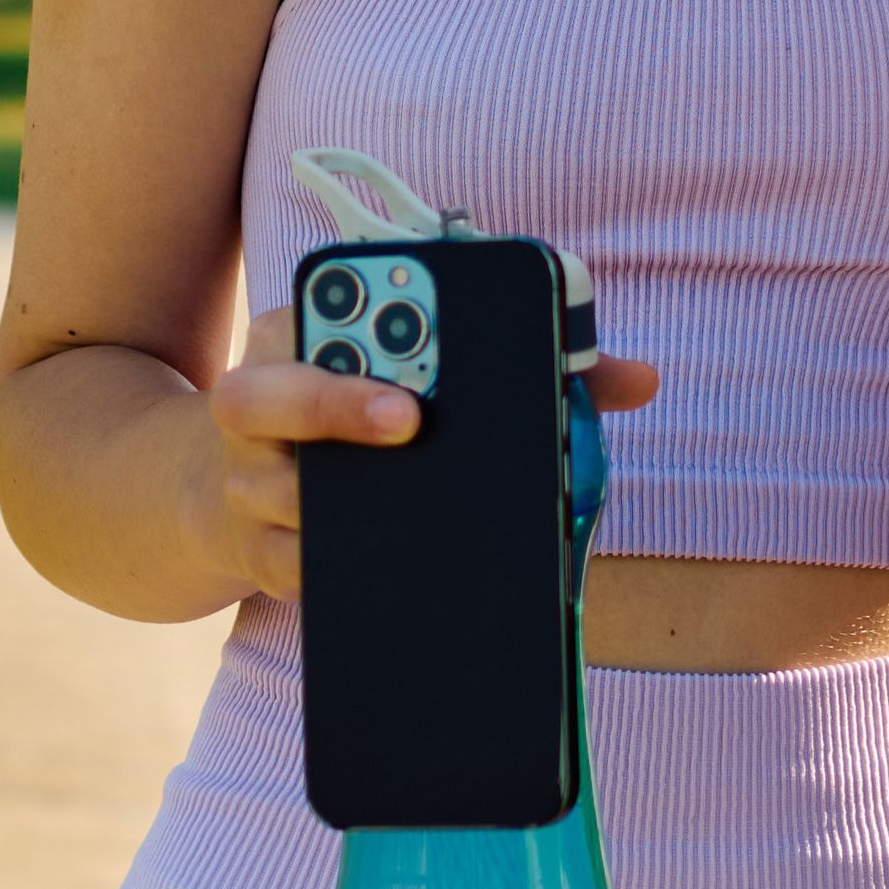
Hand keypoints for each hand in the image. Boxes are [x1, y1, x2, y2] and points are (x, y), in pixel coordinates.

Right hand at [183, 306, 659, 612]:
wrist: (250, 493)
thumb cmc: (366, 419)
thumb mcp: (426, 373)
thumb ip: (541, 367)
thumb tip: (640, 380)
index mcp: (295, 339)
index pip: (306, 313)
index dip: (353, 327)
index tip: (412, 362)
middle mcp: (257, 404)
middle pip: (260, 397)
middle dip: (331, 403)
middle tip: (408, 421)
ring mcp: (248, 482)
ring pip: (269, 493)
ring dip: (338, 504)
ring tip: (409, 513)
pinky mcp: (258, 553)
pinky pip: (288, 569)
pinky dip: (336, 574)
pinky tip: (395, 575)